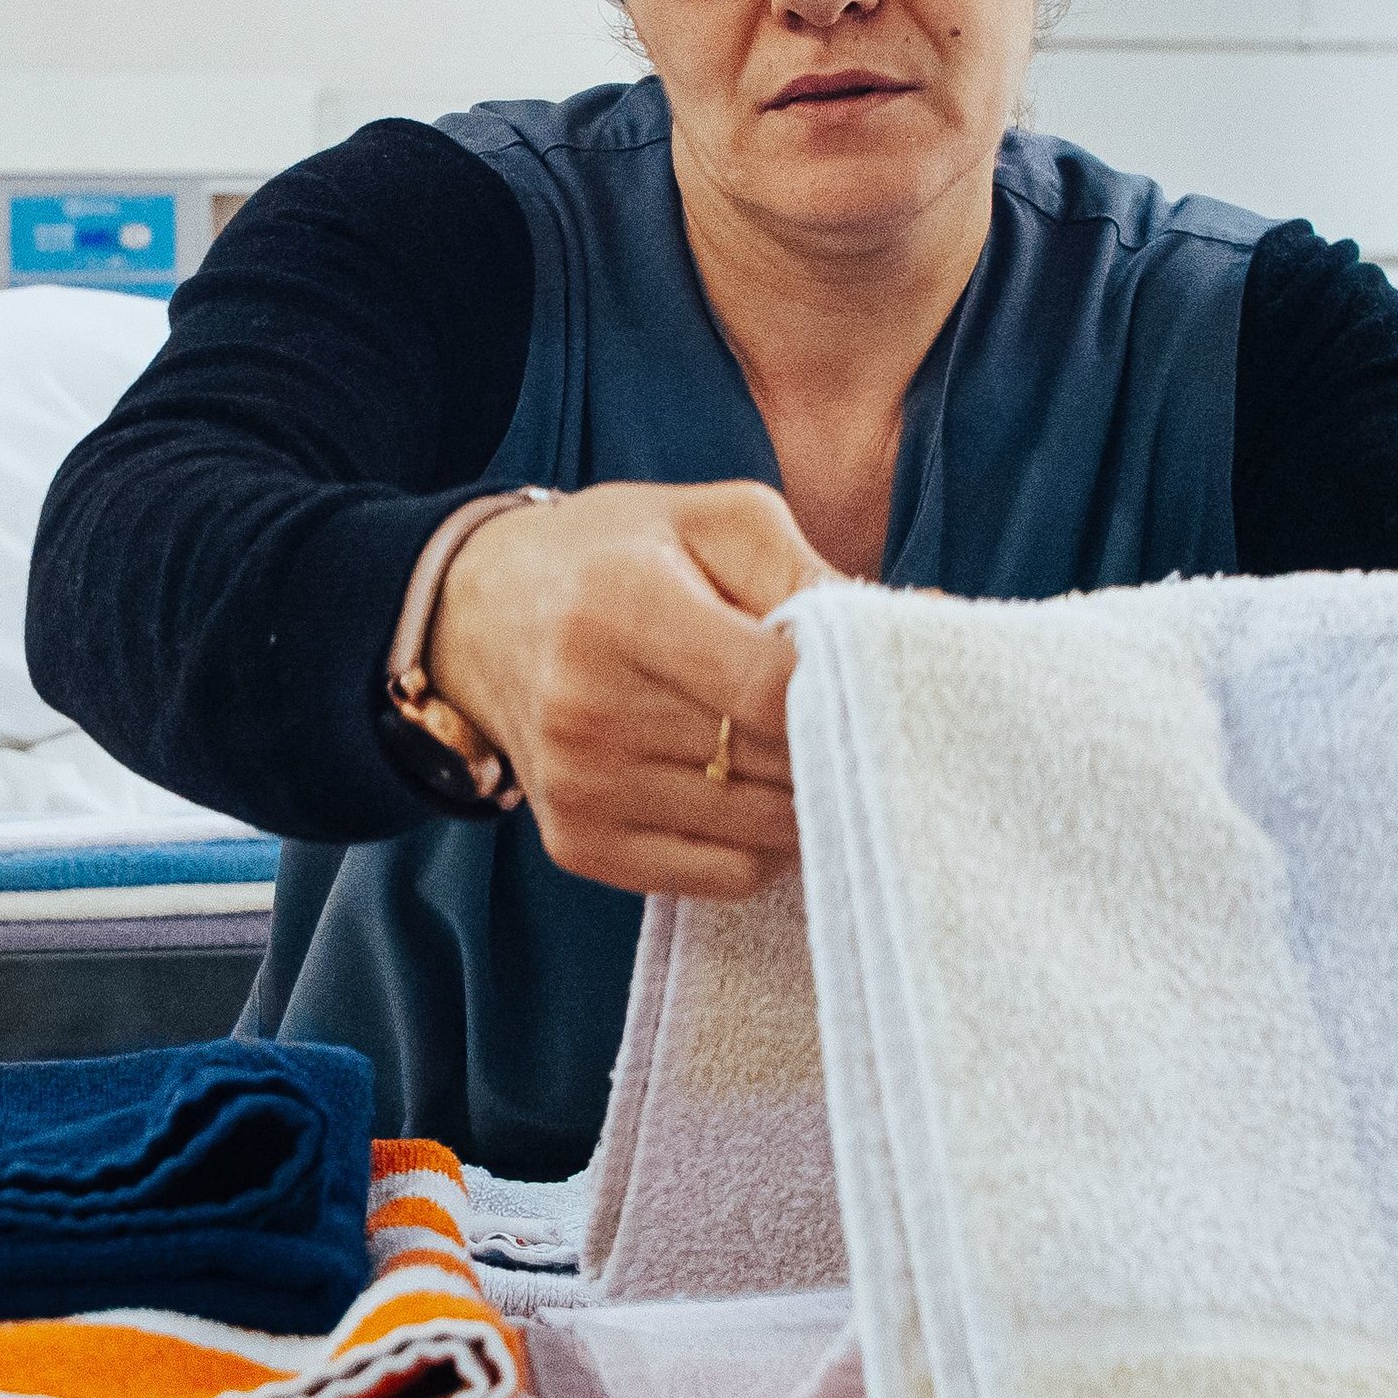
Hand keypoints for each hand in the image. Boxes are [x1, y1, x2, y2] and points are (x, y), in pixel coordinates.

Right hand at [427, 480, 835, 898]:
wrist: (477, 616)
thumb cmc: (614, 557)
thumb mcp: (711, 521)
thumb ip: (808, 571)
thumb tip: (920, 623)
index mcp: (621, 608)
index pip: (770, 688)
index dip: (842, 688)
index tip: (869, 672)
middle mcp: (589, 708)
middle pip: (775, 765)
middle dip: (835, 740)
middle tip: (854, 709)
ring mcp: (580, 787)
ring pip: (763, 831)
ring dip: (805, 795)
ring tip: (794, 743)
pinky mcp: (579, 843)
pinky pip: (725, 876)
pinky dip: (762, 842)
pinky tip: (749, 787)